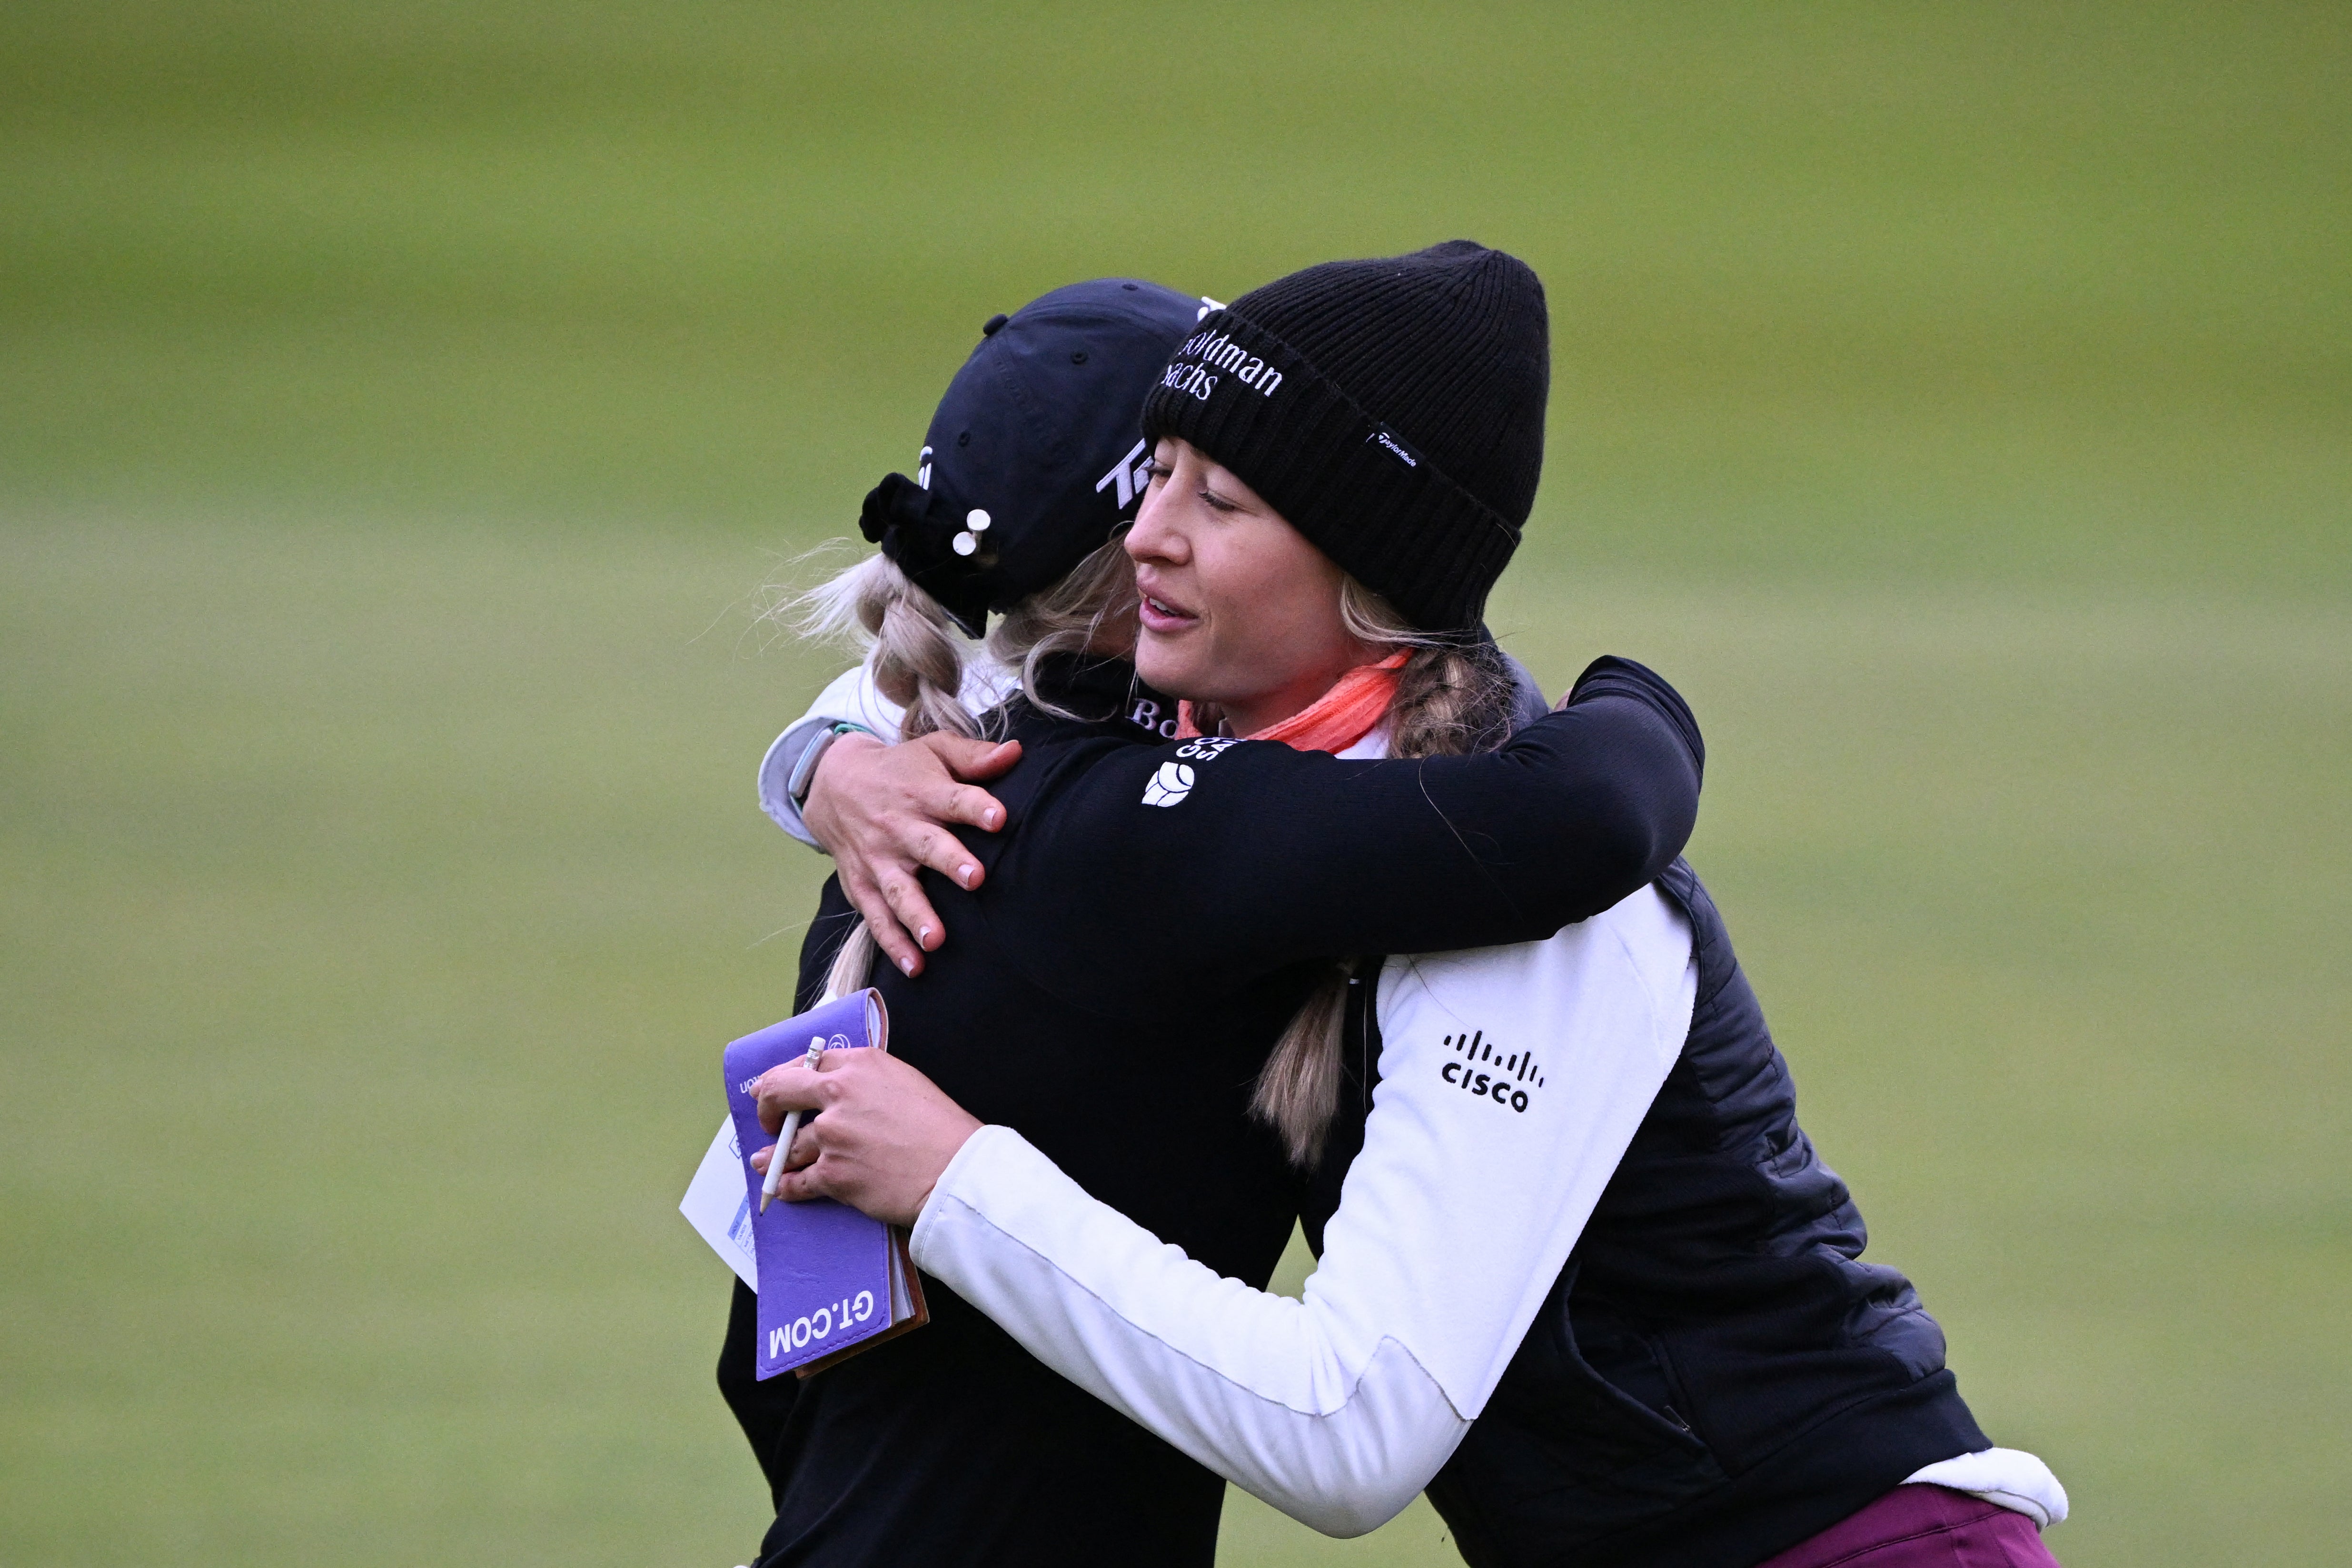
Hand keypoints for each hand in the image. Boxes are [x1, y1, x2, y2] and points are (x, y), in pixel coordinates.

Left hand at [749, 1049, 982, 1226]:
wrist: (956, 1170)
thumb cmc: (940, 1128)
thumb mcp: (904, 1082)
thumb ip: (866, 1081)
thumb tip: (840, 1091)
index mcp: (858, 1065)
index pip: (806, 1063)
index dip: (786, 1078)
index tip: (777, 1089)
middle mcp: (838, 1095)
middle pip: (779, 1094)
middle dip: (767, 1108)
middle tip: (767, 1120)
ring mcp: (832, 1136)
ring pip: (786, 1145)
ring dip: (771, 1155)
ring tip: (763, 1161)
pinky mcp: (833, 1174)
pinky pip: (797, 1182)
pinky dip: (786, 1187)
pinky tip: (781, 1188)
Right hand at [802, 730, 1021, 976]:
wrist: (833, 785)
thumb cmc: (900, 770)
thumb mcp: (933, 751)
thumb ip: (974, 757)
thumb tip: (1016, 752)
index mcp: (922, 792)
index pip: (953, 798)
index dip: (976, 806)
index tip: (999, 817)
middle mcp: (900, 827)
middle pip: (927, 845)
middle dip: (949, 861)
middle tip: (974, 878)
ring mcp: (879, 860)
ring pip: (898, 890)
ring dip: (916, 915)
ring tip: (936, 940)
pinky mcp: (863, 886)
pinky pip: (877, 918)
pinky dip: (892, 943)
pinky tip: (914, 967)